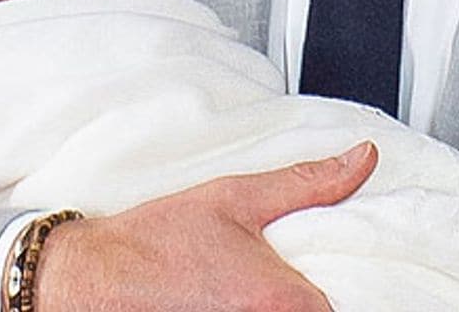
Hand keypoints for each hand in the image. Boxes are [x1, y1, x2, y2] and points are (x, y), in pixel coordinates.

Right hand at [35, 142, 378, 311]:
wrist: (96, 278)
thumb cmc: (158, 241)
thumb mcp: (235, 198)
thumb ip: (307, 182)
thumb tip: (362, 160)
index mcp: (283, 301)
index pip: (344, 308)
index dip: (336, 289)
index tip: (316, 275)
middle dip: (304, 299)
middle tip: (265, 278)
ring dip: (276, 308)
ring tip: (241, 289)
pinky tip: (227, 301)